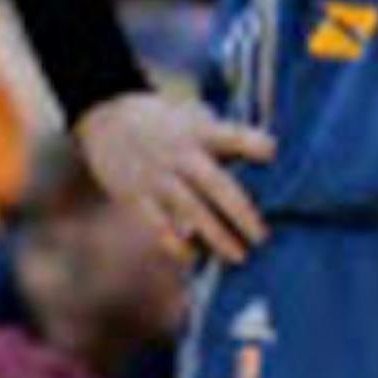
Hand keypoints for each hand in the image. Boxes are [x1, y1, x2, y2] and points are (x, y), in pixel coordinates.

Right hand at [77, 92, 273, 265]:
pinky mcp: (135, 195)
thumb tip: (267, 168)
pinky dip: (175, 244)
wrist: (105, 119)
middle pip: (214, 183)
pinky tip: (193, 258)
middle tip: (262, 237)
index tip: (272, 151)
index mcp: (198, 131)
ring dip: (216, 236)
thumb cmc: (166, 125)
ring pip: (190, 210)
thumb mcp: (193, 119)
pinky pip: (157, 225)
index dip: (250, 142)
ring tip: (238, 256)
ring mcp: (156, 176)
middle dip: (240, 211)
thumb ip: (223, 142)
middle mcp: (178, 154)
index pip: (229, 135)